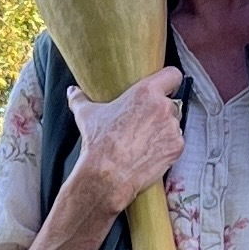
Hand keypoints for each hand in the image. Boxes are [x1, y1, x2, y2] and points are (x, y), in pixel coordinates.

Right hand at [65, 67, 186, 215]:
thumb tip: (72, 92)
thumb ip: (80, 99)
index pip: (172, 75)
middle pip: (171, 103)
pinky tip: (150, 153)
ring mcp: (173, 128)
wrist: (108, 174)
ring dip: (164, 130)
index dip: (170, 80)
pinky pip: (176, 143)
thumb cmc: (99, 143)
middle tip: (144, 123)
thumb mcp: (86, 115)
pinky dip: (167, 148)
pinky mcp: (177, 148)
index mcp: (146, 92)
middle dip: (161, 112)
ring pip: (174, 124)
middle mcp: (163, 107)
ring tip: (145, 141)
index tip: (165, 87)